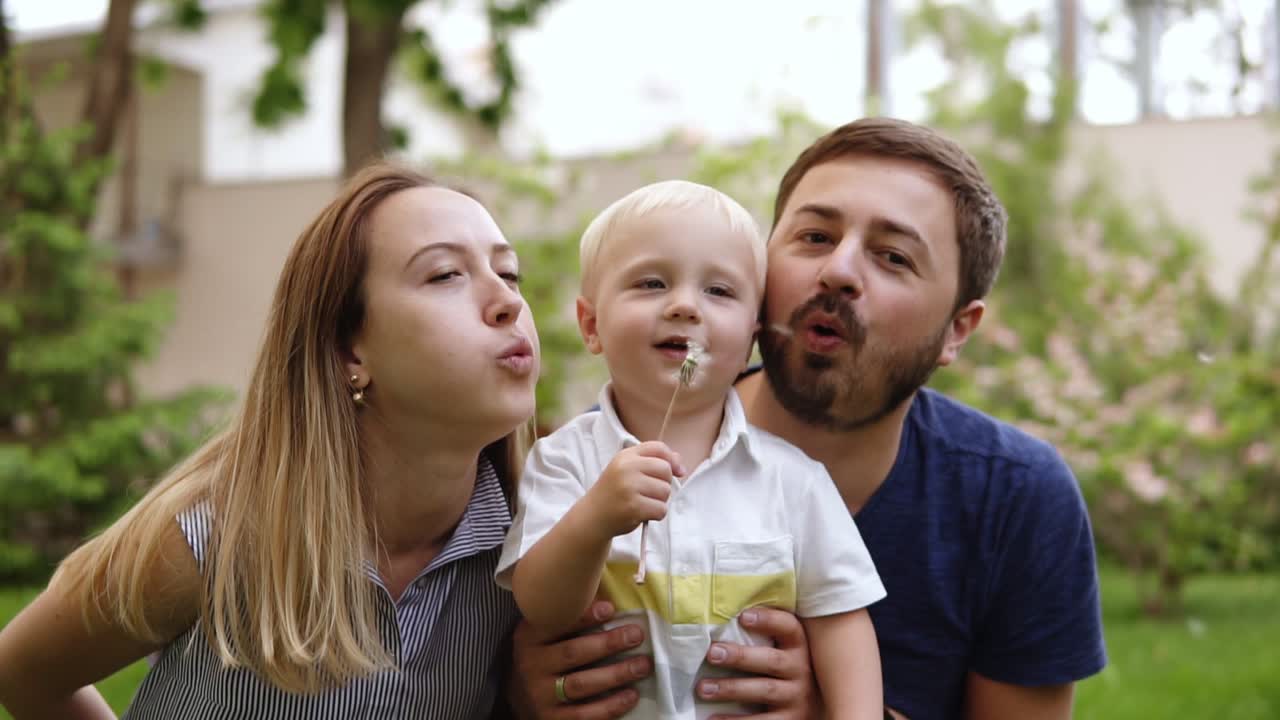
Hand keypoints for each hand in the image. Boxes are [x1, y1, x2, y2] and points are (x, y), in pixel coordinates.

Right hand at [507, 601, 653, 719]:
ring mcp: (541, 696)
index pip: (556, 624)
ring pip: (581, 684)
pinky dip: (610, 706)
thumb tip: (603, 588)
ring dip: (616, 674)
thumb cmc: (541, 655)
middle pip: (573, 653)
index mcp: (528, 638)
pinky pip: (584, 714)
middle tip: (636, 634)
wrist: (518, 699)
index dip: (584, 616)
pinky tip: (631, 695)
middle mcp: (531, 666)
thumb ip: (564, 615)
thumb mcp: (541, 633)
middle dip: (608, 643)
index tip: (611, 608)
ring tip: (642, 664)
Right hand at [582, 442, 682, 537]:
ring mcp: (629, 487)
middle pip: (665, 470)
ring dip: (660, 501)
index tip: (678, 471)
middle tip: (650, 492)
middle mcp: (626, 468)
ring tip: (643, 503)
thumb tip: (680, 466)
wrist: (592, 516)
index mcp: (625, 456)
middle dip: (664, 483)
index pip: (659, 448)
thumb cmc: (615, 492)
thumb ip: (653, 462)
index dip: (672, 459)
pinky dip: (656, 514)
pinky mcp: (633, 507)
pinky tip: (642, 514)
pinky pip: (661, 509)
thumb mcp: (628, 470)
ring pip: (665, 491)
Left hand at [695, 607, 821, 719]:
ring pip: (764, 690)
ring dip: (731, 688)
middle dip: (740, 656)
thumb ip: (765, 637)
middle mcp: (802, 671)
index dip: (768, 620)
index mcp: (799, 647)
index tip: (743, 616)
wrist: (812, 708)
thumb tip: (726, 616)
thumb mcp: (784, 652)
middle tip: (712, 653)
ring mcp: (797, 698)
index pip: (789, 627)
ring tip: (704, 688)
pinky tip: (713, 718)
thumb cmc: (786, 673)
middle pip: (771, 660)